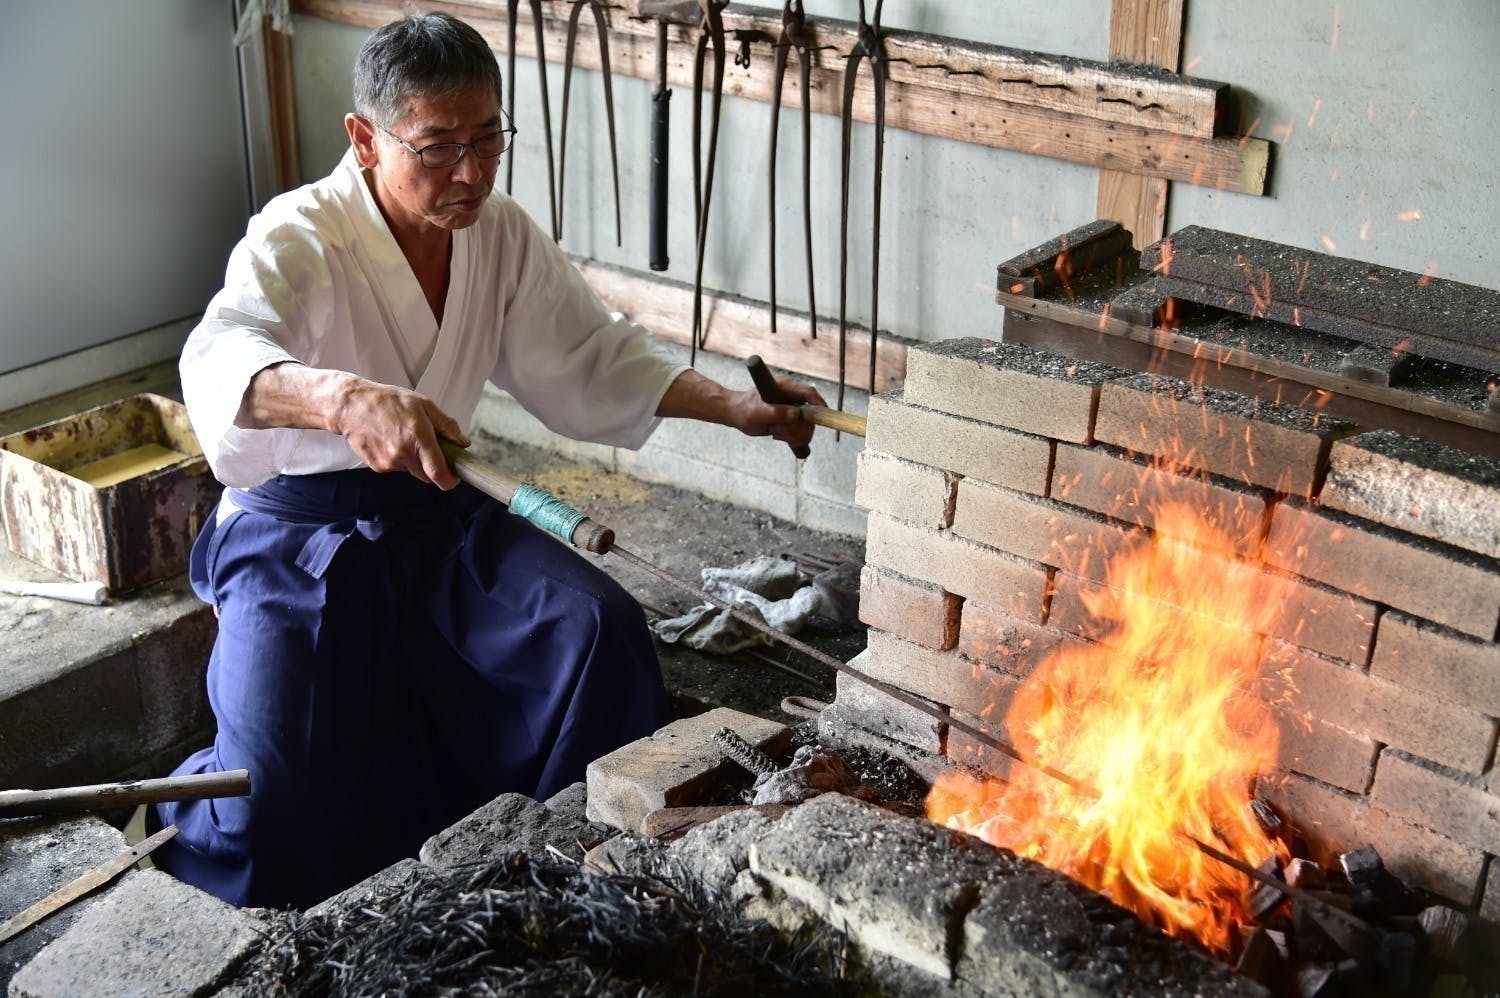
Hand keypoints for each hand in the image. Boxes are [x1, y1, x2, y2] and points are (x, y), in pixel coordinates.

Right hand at [331, 378, 470, 488]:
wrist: (351, 406)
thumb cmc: (388, 401)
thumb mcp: (423, 404)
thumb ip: (446, 425)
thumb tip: (463, 443)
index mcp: (418, 437)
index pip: (439, 473)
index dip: (450, 480)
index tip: (454, 476)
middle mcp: (403, 453)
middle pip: (427, 474)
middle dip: (430, 465)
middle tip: (425, 445)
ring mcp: (388, 462)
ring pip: (411, 471)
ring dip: (413, 460)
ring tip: (402, 437)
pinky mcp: (377, 466)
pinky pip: (396, 468)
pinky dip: (397, 459)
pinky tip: (389, 441)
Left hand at [725, 376, 825, 448]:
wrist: (737, 414)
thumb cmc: (745, 409)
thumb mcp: (758, 412)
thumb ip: (777, 412)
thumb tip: (796, 414)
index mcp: (786, 387)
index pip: (809, 393)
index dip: (818, 404)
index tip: (820, 416)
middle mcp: (793, 397)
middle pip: (810, 416)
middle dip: (795, 428)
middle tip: (777, 430)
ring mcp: (794, 410)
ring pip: (806, 427)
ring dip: (790, 434)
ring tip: (773, 430)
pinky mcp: (793, 421)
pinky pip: (801, 434)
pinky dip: (791, 439)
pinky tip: (778, 435)